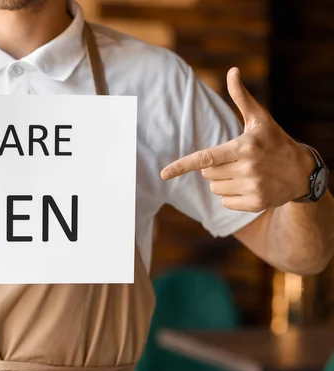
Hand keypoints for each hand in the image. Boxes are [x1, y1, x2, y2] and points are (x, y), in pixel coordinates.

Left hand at [161, 67, 314, 212]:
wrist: (303, 171)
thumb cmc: (274, 141)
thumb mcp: (259, 119)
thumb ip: (241, 97)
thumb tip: (232, 71)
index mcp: (243, 147)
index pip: (205, 158)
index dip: (182, 166)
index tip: (163, 174)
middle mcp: (247, 168)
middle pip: (207, 174)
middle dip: (215, 168)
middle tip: (235, 161)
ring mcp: (253, 187)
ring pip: (215, 189)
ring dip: (223, 182)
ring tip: (244, 174)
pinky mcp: (257, 203)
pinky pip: (226, 203)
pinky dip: (233, 197)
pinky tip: (250, 187)